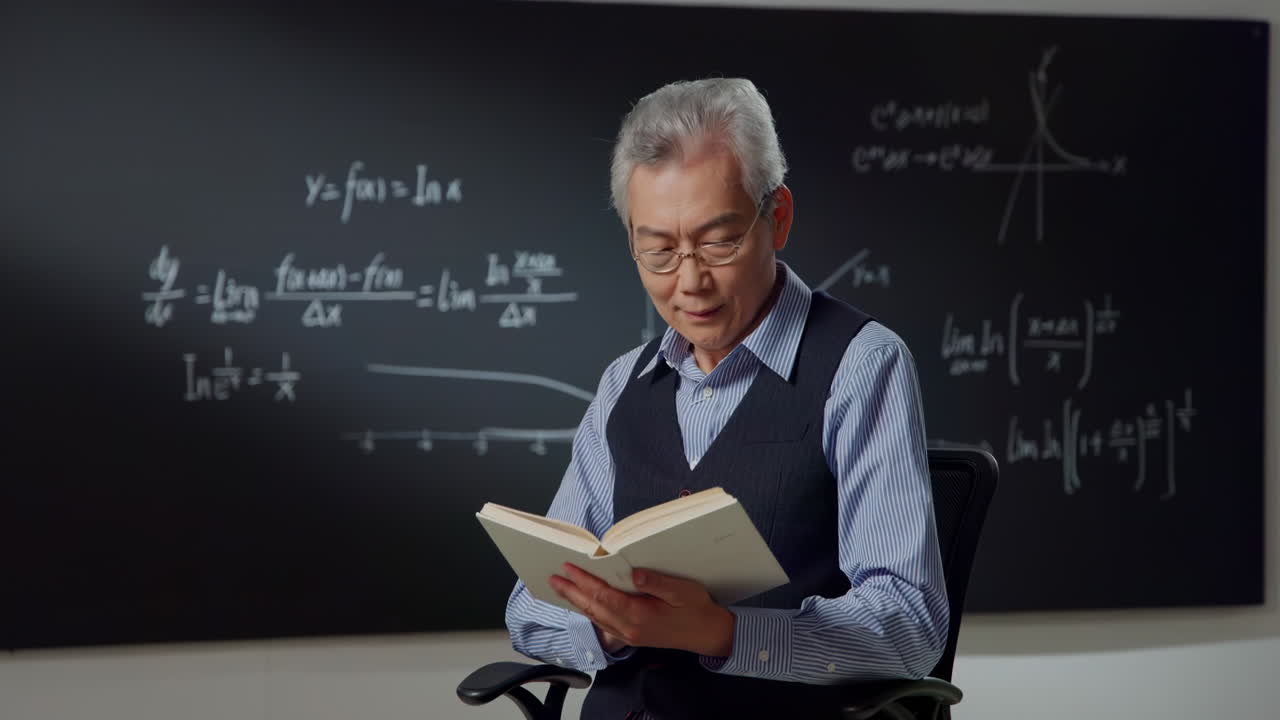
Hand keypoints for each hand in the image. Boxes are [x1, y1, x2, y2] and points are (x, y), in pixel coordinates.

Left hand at [548, 563, 734, 657]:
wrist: (707, 634)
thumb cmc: (696, 609)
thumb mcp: (683, 591)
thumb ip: (657, 582)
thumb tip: (634, 573)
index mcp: (640, 615)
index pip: (603, 596)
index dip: (584, 581)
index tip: (568, 568)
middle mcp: (629, 628)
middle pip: (593, 608)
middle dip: (572, 592)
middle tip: (553, 578)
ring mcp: (629, 635)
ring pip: (595, 617)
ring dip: (577, 602)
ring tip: (561, 588)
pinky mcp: (631, 636)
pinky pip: (603, 622)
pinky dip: (589, 611)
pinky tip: (583, 603)